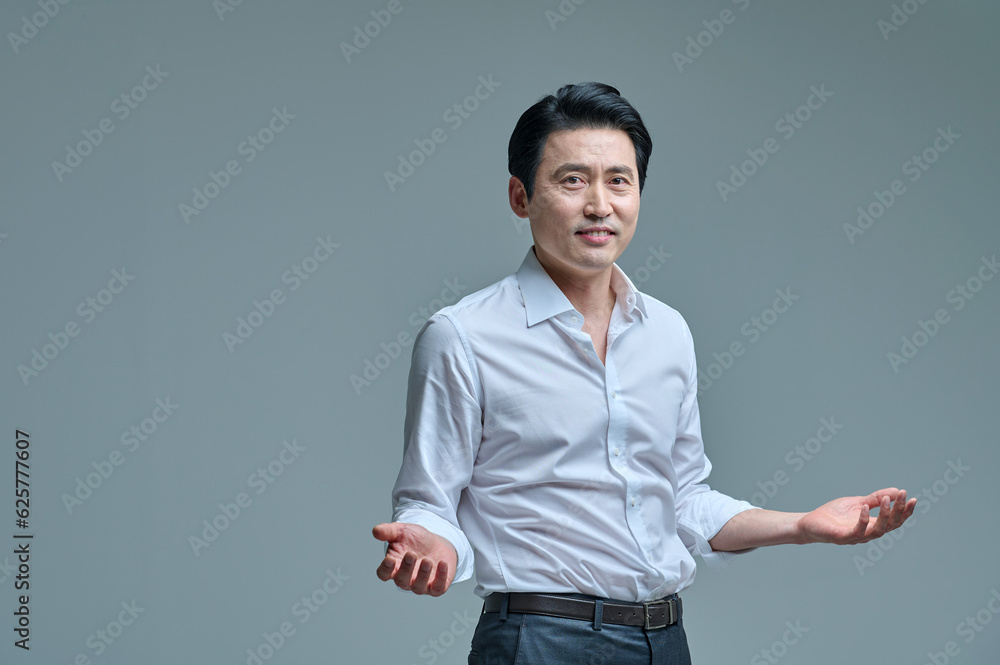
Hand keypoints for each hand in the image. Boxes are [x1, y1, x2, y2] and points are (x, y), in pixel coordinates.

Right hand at [372, 522, 456, 595]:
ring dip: (422, 575)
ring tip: (427, 560)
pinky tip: (442, 563)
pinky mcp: (437, 587)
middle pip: (401, 580)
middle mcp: (406, 578)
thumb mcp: (402, 531)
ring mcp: (421, 585)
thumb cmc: (416, 540)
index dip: (385, 569)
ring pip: (418, 587)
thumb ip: (388, 531)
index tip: (389, 560)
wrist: (437, 543)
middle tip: (411, 554)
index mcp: (394, 566)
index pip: (384, 574)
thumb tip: (375, 531)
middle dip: (406, 569)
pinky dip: (440, 578)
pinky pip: (437, 588)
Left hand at [797, 488, 916, 544]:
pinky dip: (863, 520)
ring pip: (877, 531)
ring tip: (888, 499)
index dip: (905, 512)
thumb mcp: (858, 502)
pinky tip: (865, 507)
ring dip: (884, 515)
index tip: (912, 498)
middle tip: (904, 496)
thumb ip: (875, 499)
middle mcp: (868, 533)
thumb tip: (896, 490)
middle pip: (890, 526)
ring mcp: (856, 537)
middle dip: (899, 511)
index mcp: (873, 525)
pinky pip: (857, 532)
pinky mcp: (842, 538)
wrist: (811, 523)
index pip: (894, 521)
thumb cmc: (835, 515)